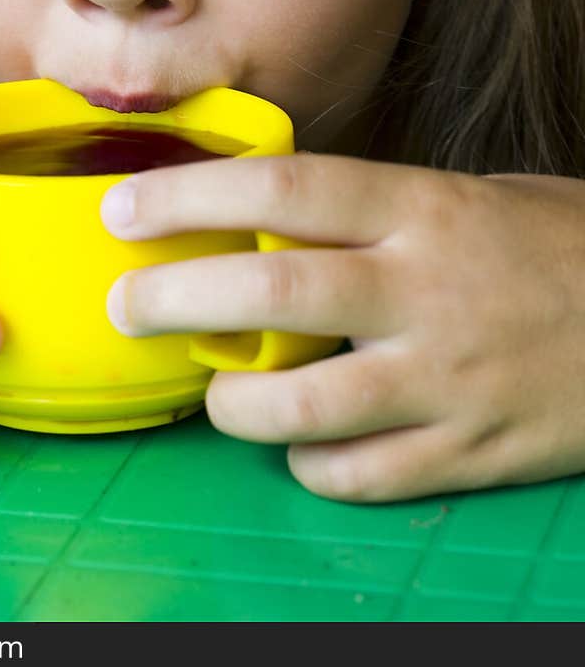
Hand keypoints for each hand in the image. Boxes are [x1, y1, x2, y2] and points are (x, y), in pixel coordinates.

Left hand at [102, 152, 584, 501]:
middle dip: (177, 300)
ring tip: (211, 395)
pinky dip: (313, 465)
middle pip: (276, 298)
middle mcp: (428, 292)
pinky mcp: (473, 450)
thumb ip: (375, 209)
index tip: (125, 212)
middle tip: (127, 306)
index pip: (285, 191)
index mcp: (425, 210)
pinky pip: (364, 475)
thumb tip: (265, 218)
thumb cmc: (559, 244)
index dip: (192, 198)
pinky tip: (302, 445)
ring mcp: (450, 378)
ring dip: (234, 405)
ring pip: (308, 406)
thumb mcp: (472, 194)